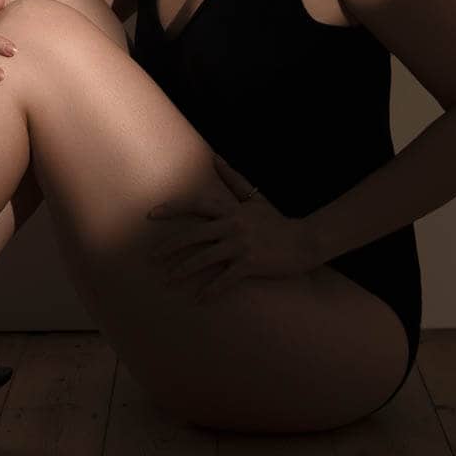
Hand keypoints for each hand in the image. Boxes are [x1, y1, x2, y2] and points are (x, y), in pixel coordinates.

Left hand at [146, 154, 318, 301]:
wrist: (305, 240)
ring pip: (204, 258)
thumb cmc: (277, 221)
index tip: (150, 215)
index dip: (172, 209)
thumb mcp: (255, 198)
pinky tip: (199, 299)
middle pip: (193, 234)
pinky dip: (211, 290)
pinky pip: (226, 279)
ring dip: (183, 270)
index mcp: (230, 210)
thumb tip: (215, 156)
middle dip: (169, 247)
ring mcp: (241, 245)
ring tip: (168, 280)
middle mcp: (232, 225)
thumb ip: (233, 179)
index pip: (195, 205)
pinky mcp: (251, 263)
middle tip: (151, 258)